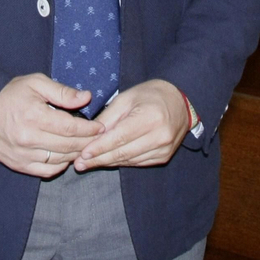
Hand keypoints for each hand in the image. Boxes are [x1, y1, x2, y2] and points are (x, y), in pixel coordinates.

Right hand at [0, 74, 104, 176]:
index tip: (100, 127)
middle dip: (87, 143)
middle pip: (68, 147)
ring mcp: (23, 155)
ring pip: (60, 161)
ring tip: (85, 146)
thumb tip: (86, 97)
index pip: (71, 128)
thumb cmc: (9, 93)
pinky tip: (65, 156)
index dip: (89, 129)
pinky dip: (60, 166)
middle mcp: (29, 139)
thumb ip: (62, 92)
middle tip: (98, 138)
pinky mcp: (18, 164)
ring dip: (76, 155)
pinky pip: (46, 171)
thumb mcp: (36, 83)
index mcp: (35, 116)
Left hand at [73, 79, 189, 170]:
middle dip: (99, 159)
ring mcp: (164, 149)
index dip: (99, 148)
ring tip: (88, 164)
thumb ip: (108, 117)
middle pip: (123, 152)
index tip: (82, 154)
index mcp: (151, 117)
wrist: (180, 102)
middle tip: (79, 164)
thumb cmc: (150, 95)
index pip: (120, 137)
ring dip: (108, 163)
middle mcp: (160, 136)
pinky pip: (137, 163)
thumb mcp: (126, 98)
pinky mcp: (164, 157)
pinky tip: (108, 160)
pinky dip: (121, 162)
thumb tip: (90, 136)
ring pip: (129, 160)